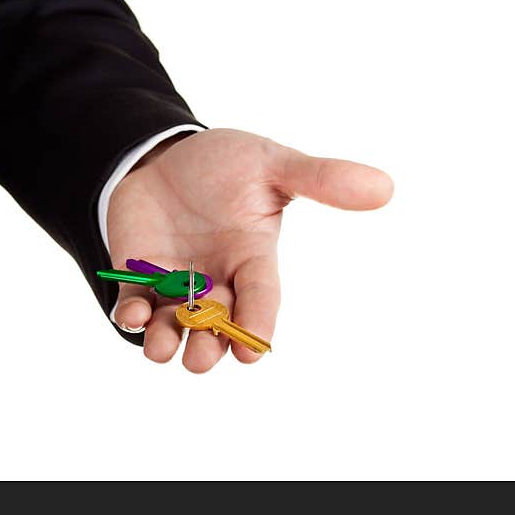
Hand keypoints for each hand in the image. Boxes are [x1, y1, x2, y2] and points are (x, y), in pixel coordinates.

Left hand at [107, 128, 393, 371]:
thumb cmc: (226, 164)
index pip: (260, 299)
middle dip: (208, 347)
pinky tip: (132, 313)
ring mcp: (175, 282)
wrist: (167, 154)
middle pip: (215, 328)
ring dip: (166, 342)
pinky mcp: (139, 276)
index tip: (251, 352)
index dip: (256, 325)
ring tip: (161, 347)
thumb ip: (319, 178)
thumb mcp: (272, 165)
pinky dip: (130, 316)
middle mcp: (215, 280)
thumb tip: (384, 187)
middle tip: (201, 359)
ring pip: (173, 327)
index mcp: (252, 260)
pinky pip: (134, 306)